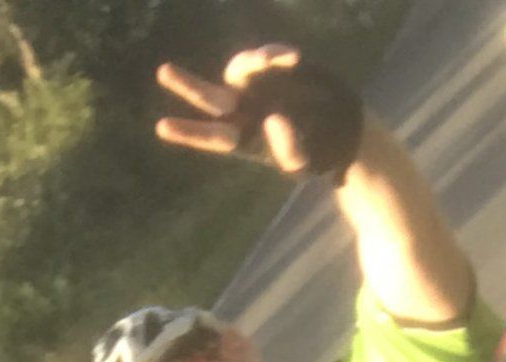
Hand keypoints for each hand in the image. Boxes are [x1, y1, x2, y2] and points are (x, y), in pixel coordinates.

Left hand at [156, 48, 363, 180]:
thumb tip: (273, 119)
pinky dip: (276, 54)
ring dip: (253, 62)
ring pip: (239, 70)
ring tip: (273, 60)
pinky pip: (267, 57)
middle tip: (163, 72)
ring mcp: (258, 87)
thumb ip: (289, 148)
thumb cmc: (319, 153)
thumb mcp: (304, 162)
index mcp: (246, 139)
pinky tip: (293, 59)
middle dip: (188, 85)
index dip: (189, 132)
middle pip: (211, 97)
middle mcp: (245, 110)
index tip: (161, 127)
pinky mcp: (274, 69)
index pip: (214, 137)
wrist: (343, 127)